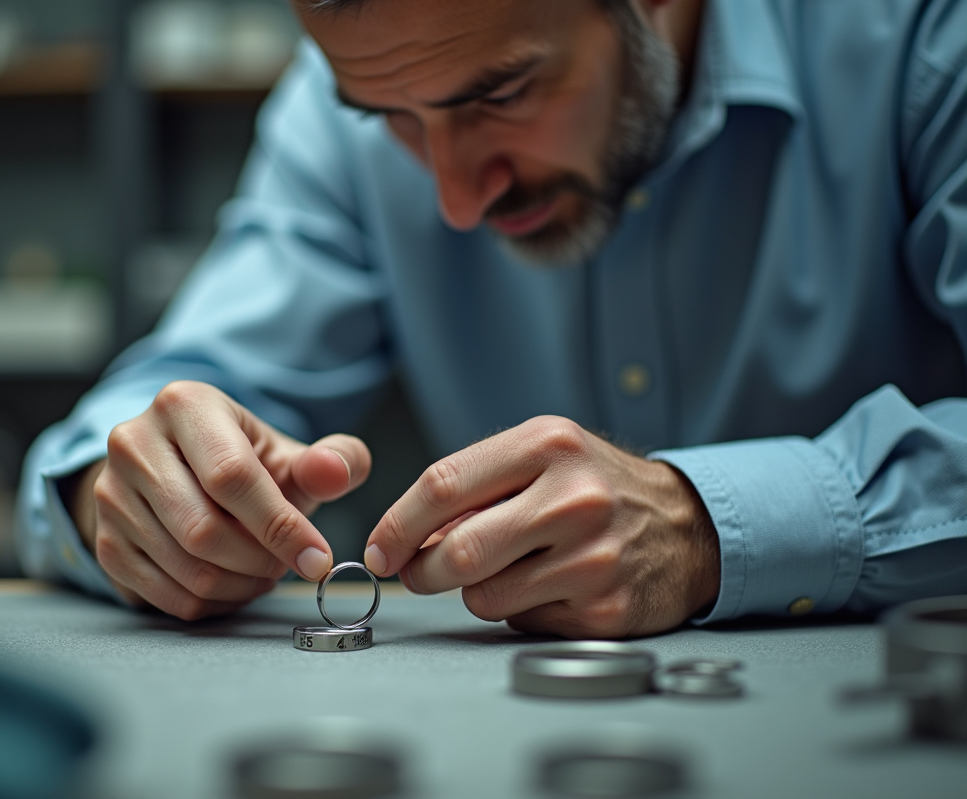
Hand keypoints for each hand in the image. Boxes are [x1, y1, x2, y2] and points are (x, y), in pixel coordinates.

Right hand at [65, 381, 370, 619]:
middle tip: (288, 566)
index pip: (231, 476)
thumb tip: (337, 472)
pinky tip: (235, 585)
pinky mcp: (105, 541)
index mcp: (184, 405)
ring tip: (264, 572)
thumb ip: (332, 459)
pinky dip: (213, 603)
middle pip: (203, 529)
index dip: (280, 525)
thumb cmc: (240, 462)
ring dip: (240, 585)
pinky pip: (165, 595)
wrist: (175, 471)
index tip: (317, 558)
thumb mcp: (287, 452)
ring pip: (186, 567)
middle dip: (260, 561)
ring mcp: (111, 494)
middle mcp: (134, 443)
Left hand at [362, 416, 718, 637]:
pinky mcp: (605, 607)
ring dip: (476, 592)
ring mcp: (592, 557)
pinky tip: (550, 587)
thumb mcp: (542, 456)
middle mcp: (573, 498)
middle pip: (457, 551)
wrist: (689, 527)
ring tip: (508, 570)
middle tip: (417, 574)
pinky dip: (519, 611)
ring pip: (484, 597)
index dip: (397, 523)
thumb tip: (405, 538)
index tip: (380, 548)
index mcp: (548, 445)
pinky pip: (523, 622)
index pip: (443, 485)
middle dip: (421, 572)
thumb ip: (476, 486)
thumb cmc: (598, 487)